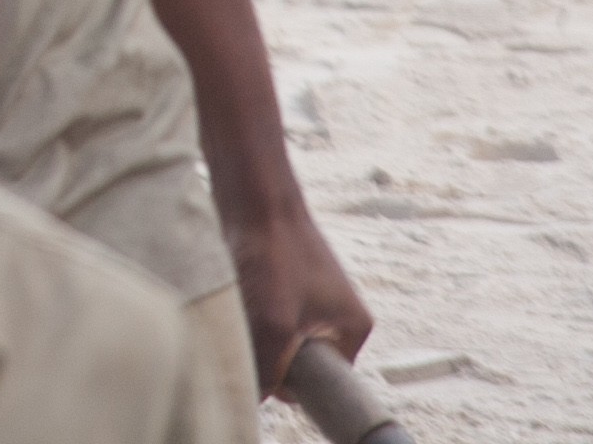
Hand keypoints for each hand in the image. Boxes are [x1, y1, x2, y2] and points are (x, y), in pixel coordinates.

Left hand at [221, 190, 371, 399]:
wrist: (253, 194)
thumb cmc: (273, 255)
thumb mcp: (274, 326)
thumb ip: (270, 371)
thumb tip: (257, 398)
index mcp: (354, 329)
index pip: (325, 382)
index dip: (295, 384)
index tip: (272, 369)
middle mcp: (338, 314)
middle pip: (299, 361)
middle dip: (273, 355)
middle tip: (255, 331)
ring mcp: (311, 296)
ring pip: (277, 337)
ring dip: (257, 332)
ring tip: (246, 304)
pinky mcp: (284, 281)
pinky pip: (265, 314)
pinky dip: (249, 312)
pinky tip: (238, 292)